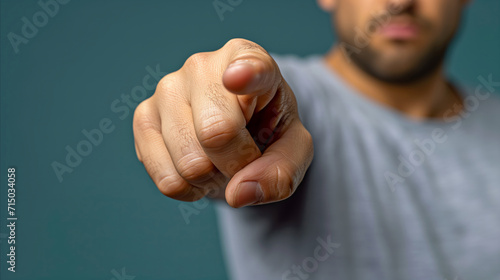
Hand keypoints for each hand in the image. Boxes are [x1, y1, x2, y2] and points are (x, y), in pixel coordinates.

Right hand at [133, 39, 312, 207]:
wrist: (233, 130)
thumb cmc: (266, 130)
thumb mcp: (293, 148)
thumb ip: (282, 172)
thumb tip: (238, 194)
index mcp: (248, 58)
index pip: (250, 64)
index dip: (247, 73)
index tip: (239, 78)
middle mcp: (201, 67)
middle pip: (217, 133)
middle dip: (237, 164)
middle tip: (244, 156)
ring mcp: (166, 90)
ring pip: (190, 164)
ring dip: (212, 179)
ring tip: (219, 158)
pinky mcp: (143, 118)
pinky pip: (167, 180)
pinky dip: (190, 190)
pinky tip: (197, 169)